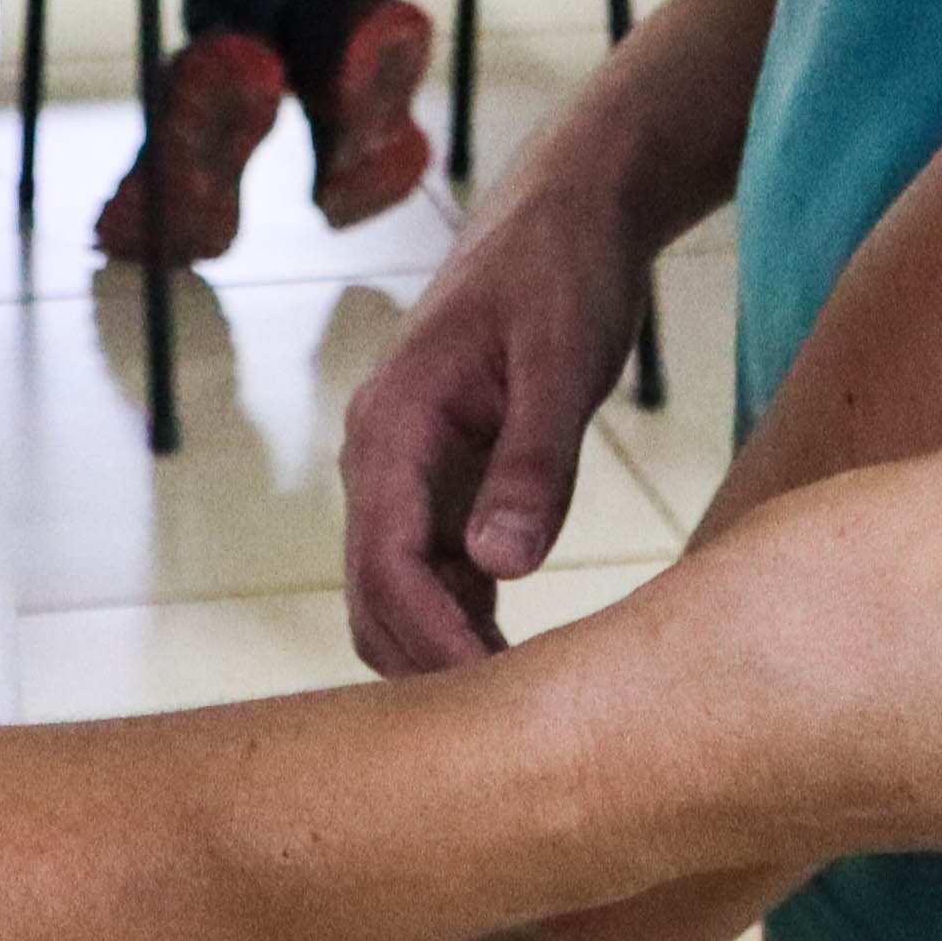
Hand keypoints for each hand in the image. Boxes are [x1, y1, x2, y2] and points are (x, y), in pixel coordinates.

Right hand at [348, 170, 660, 671]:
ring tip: (521, 708)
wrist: (567, 211)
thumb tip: (501, 566)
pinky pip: (433, 574)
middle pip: (374, 594)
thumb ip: (534, 461)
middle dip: (426, 664)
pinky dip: (461, 621)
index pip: (386, 562)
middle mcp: (382, 455)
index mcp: (394, 423)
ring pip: (396, 594)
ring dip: (441, 650)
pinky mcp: (445, 482)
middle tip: (510, 729)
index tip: (491, 698)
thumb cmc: (564, 271)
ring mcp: (409, 473)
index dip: (431, 639)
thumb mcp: (562, 359)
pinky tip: (520, 656)